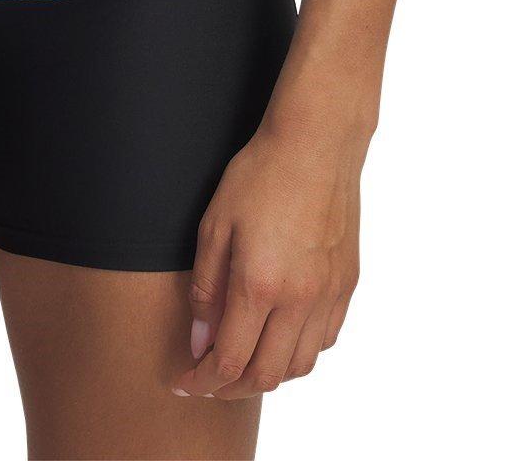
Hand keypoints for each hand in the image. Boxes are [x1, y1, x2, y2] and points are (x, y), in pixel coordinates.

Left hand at [170, 100, 369, 398]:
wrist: (316, 143)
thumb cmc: (259, 175)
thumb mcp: (215, 225)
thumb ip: (206, 289)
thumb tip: (200, 340)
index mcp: (260, 285)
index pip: (229, 360)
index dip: (202, 381)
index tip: (184, 381)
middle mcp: (300, 299)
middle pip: (267, 375)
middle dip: (231, 388)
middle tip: (209, 380)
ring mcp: (328, 295)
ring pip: (300, 366)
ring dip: (267, 374)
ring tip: (242, 361)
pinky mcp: (347, 284)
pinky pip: (325, 340)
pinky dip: (299, 352)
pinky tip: (280, 337)